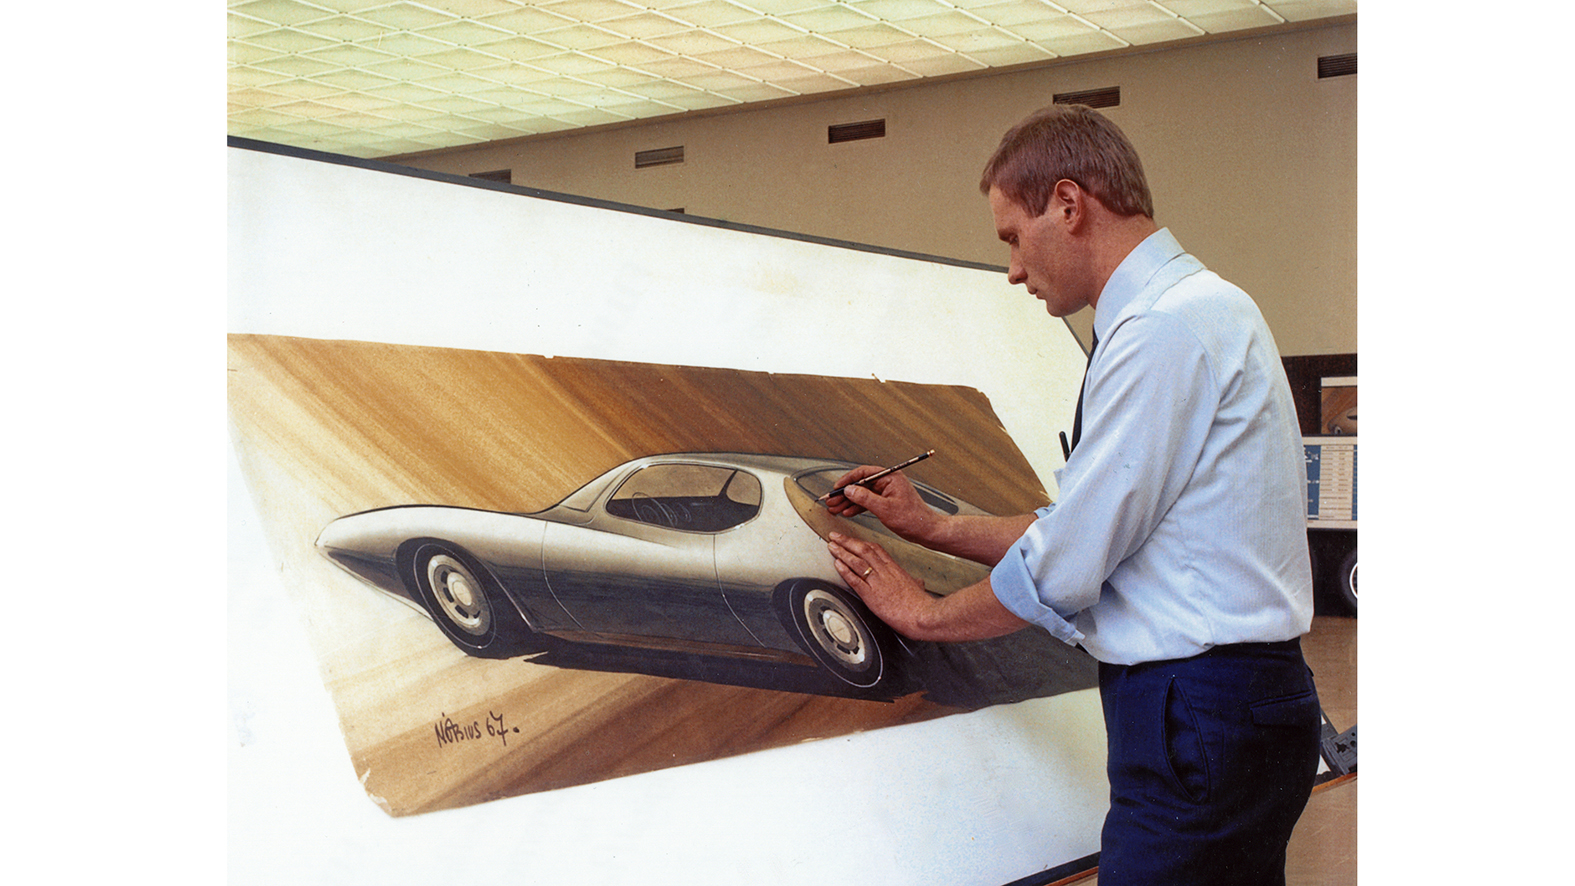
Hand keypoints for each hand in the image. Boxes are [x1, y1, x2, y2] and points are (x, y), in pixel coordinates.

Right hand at [823, 465, 938, 543]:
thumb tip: (849, 490)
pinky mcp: (886, 502)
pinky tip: (848, 512)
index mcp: (890, 477)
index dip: (847, 480)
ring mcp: (887, 492)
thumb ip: (865, 498)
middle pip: (861, 484)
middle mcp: (888, 482)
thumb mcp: (885, 509)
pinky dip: (857, 507)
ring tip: (835, 508)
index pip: (863, 473)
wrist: (926, 530)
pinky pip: (868, 502)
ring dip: (849, 502)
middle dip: (845, 494)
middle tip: (831, 501)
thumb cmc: (913, 519)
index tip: (836, 488)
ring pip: (862, 494)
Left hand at [827, 531, 933, 638]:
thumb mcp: (919, 588)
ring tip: (832, 546)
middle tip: (835, 536)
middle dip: (847, 542)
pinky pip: (855, 580)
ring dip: (842, 552)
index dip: (861, 542)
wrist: (923, 615)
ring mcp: (878, 582)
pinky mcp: (872, 596)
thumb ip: (915, 583)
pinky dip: (845, 571)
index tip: (852, 539)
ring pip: (857, 561)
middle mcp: (885, 572)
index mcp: (895, 569)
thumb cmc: (922, 605)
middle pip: (864, 550)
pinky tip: (837, 565)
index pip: (876, 549)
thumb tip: (918, 582)